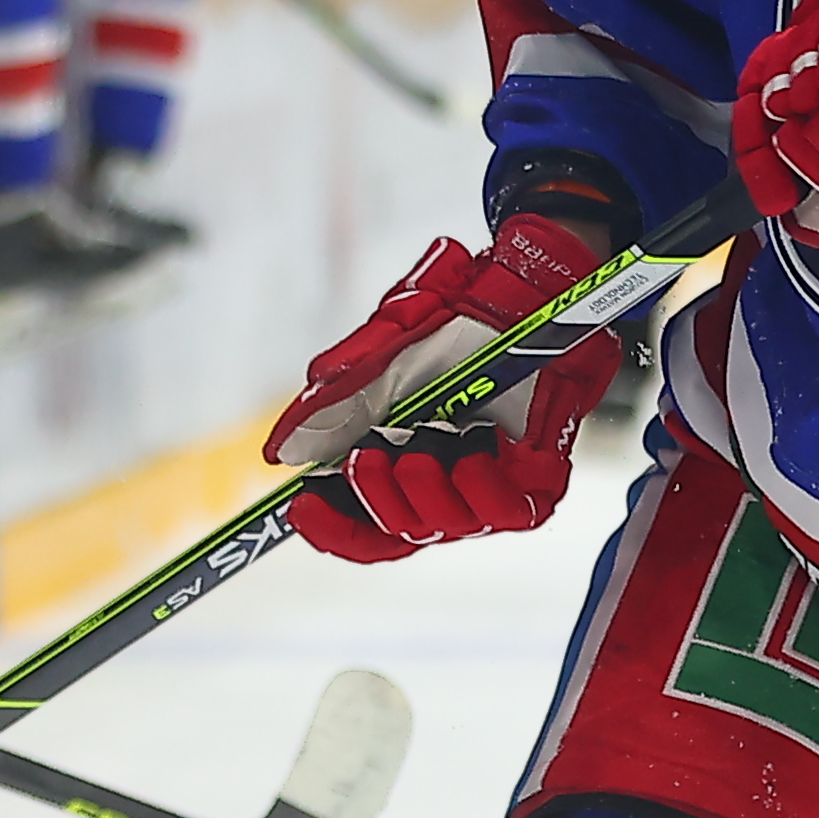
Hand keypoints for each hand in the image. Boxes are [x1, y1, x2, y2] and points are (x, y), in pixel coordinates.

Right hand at [264, 211, 626, 563]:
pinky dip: (481, 489)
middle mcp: (445, 481)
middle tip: (369, 455)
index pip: (361, 525)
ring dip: (424, 489)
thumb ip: (333, 401)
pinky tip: (471, 454)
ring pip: (445, 526)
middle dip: (374, 496)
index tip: (301, 507)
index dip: (329, 527)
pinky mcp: (538, 481)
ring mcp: (491, 485)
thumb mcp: (382, 347)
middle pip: (397, 532)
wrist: (526, 285)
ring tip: (423, 444)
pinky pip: (506, 514)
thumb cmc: (460, 314)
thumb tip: (280, 449)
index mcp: (402, 459)